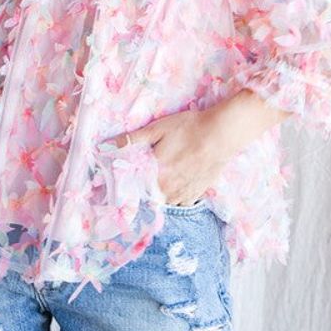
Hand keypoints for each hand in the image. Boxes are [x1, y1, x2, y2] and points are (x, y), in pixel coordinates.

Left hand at [110, 90, 291, 205]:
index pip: (135, 188)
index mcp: (155, 174)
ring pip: (165, 202)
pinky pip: (182, 203)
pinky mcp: (198, 192)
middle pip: (149, 197)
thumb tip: (108, 145)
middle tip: (144, 179)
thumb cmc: (188, 128)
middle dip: (144, 191)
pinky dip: (177, 198)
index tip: (124, 182)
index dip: (128, 186)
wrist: (222, 134)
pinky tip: (176, 185)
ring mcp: (184, 193)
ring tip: (160, 183)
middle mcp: (168, 189)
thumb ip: (133, 139)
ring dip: (160, 196)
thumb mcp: (158, 129)